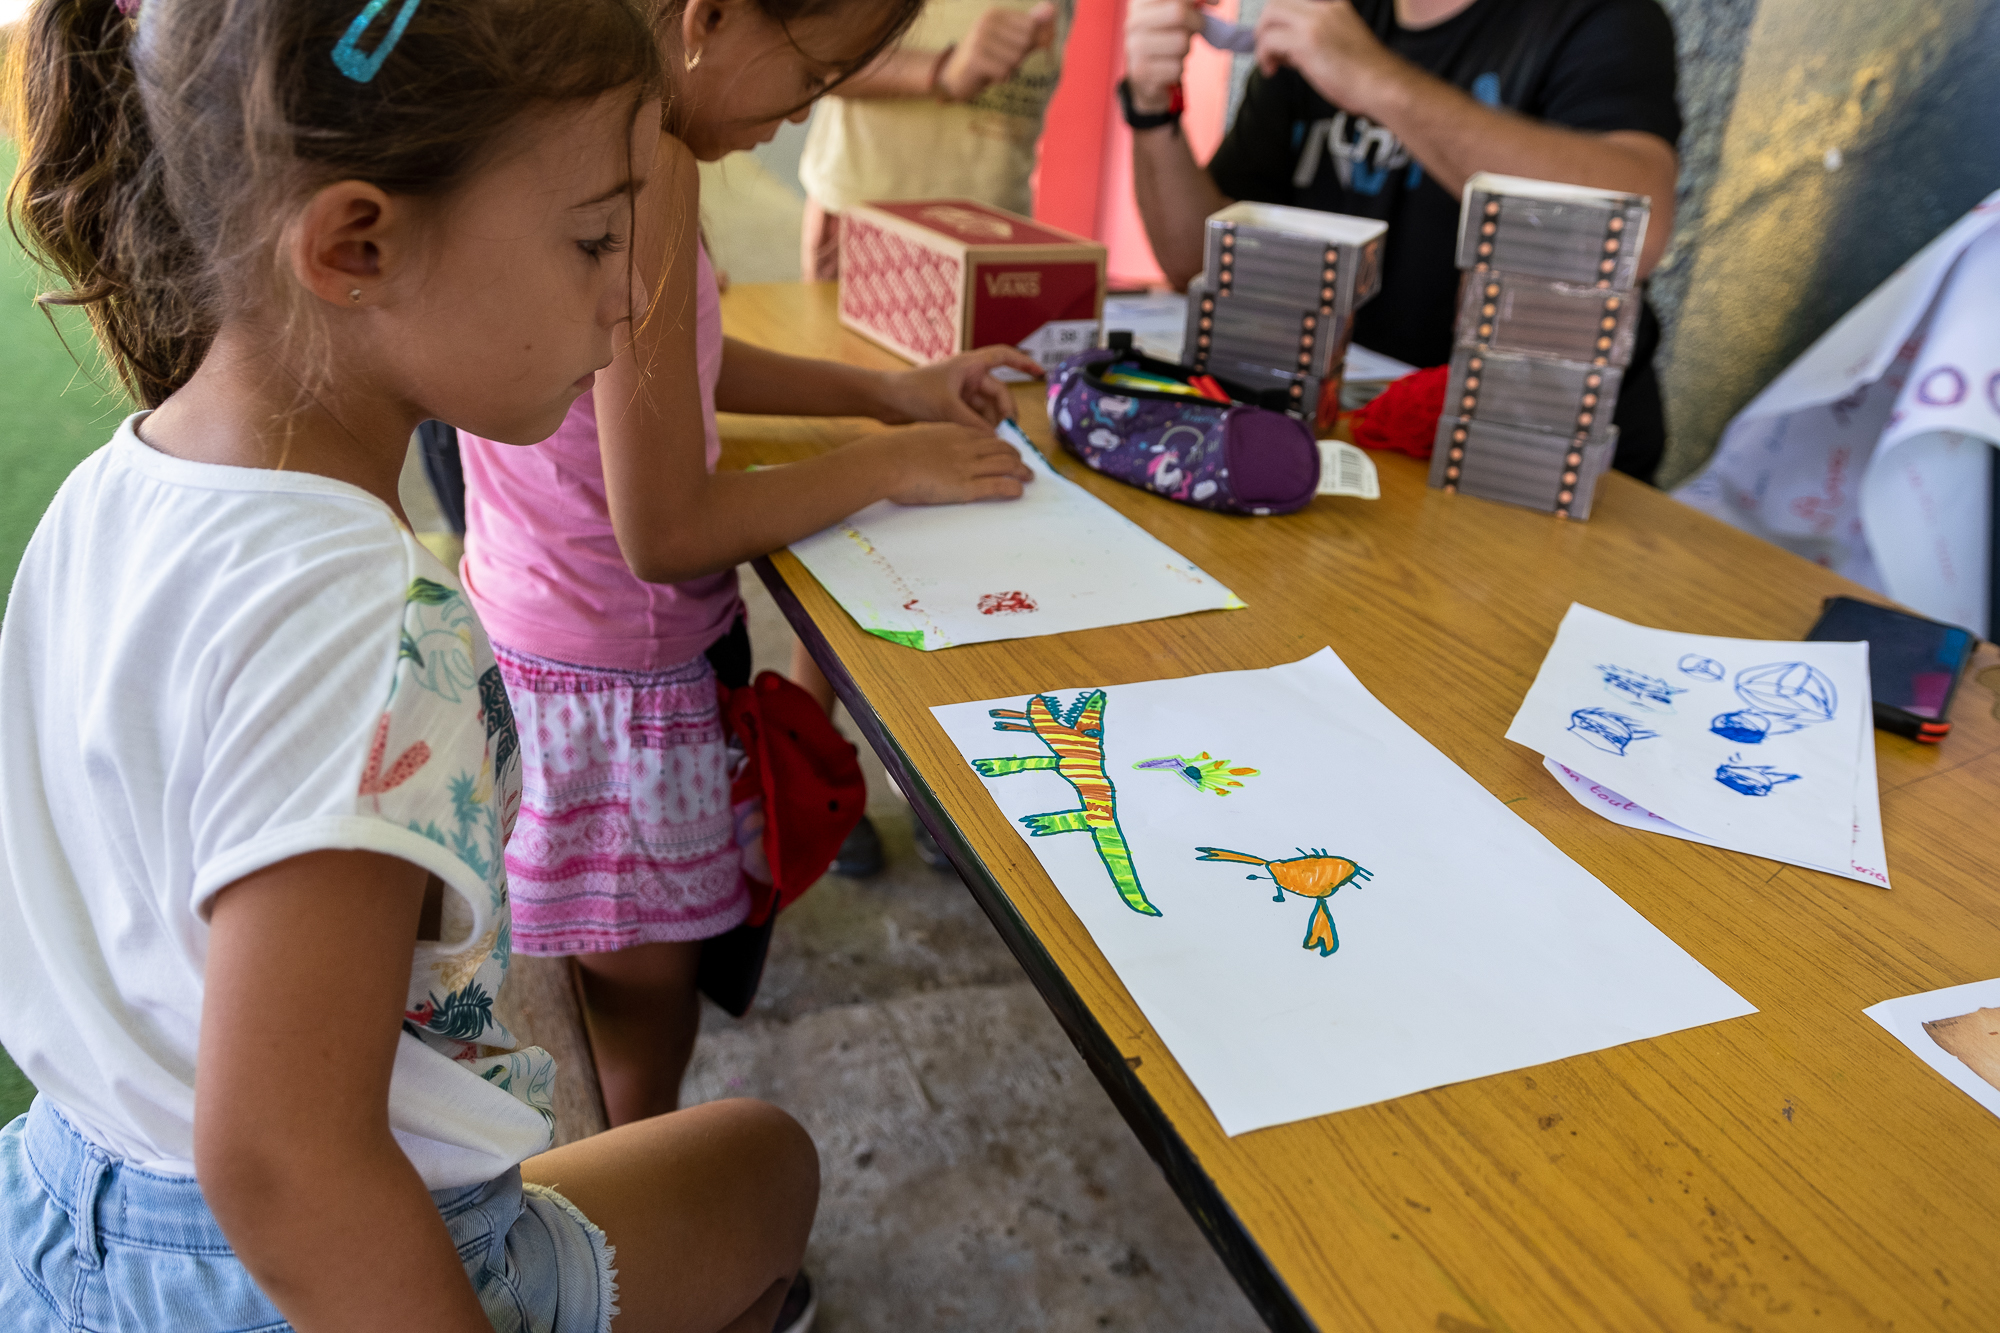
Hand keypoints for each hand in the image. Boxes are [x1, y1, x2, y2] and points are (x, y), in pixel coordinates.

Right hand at [856, 424, 1035, 504]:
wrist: (888, 461)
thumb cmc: (893, 452)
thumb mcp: (920, 438)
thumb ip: (934, 442)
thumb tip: (934, 453)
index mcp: (954, 431)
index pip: (986, 436)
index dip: (1000, 444)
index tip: (1005, 450)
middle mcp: (967, 446)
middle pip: (1002, 448)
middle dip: (1016, 457)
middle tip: (1022, 465)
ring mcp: (968, 466)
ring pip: (1006, 465)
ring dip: (1021, 471)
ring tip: (1028, 478)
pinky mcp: (966, 487)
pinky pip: (998, 485)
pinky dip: (1013, 487)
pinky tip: (1019, 491)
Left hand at [876, 345, 1042, 426]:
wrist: (885, 401)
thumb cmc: (914, 393)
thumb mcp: (947, 409)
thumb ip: (973, 424)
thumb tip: (995, 440)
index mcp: (969, 365)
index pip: (1003, 357)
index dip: (1024, 362)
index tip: (1041, 372)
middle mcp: (967, 376)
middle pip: (998, 392)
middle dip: (1004, 411)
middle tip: (1008, 432)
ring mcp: (960, 392)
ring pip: (986, 408)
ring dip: (991, 423)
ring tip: (991, 441)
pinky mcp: (952, 407)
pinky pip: (974, 417)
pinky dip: (979, 427)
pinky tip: (980, 441)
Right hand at [938, 2, 1057, 102]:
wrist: (953, 78)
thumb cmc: (988, 60)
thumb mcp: (1012, 43)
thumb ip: (1034, 28)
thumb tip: (1053, 9)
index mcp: (995, 14)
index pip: (1031, 27)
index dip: (1027, 45)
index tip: (1008, 49)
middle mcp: (986, 21)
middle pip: (1025, 42)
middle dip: (1017, 58)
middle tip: (999, 60)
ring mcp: (979, 38)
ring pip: (1015, 58)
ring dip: (1008, 69)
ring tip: (992, 67)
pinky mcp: (975, 57)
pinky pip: (1004, 71)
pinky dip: (1000, 78)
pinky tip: (987, 75)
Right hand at [1124, 0, 1203, 111]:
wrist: (1143, 77)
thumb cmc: (1164, 41)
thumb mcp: (1172, 17)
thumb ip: (1189, 5)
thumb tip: (1213, 1)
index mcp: (1141, 4)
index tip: (1216, 2)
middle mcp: (1134, 22)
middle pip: (1178, 13)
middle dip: (1196, 22)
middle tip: (1197, 29)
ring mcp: (1135, 48)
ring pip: (1181, 43)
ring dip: (1186, 50)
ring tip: (1176, 52)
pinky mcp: (1141, 72)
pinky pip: (1177, 68)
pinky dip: (1179, 69)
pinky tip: (1169, 68)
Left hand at [1254, 0, 1403, 117]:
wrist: (1382, 85)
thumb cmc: (1366, 74)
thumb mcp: (1341, 41)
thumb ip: (1315, 38)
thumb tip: (1288, 49)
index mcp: (1334, 5)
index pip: (1295, 1)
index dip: (1280, 17)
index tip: (1275, 35)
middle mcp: (1324, 7)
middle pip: (1277, 2)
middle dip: (1265, 25)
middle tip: (1268, 47)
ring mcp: (1316, 21)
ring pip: (1270, 15)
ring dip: (1262, 39)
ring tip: (1270, 60)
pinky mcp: (1307, 41)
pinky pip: (1269, 40)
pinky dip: (1264, 55)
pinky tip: (1272, 69)